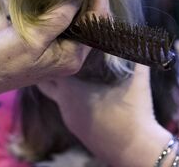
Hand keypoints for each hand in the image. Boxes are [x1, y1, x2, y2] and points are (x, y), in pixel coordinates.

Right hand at [0, 0, 90, 96]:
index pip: (97, 21)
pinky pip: (61, 22)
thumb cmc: (3, 60)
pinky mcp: (48, 45)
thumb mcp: (32, 37)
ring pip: (76, 19)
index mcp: (73, 56)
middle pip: (90, 19)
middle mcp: (71, 54)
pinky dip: (60, 6)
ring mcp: (60, 50)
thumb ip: (59, 16)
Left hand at [37, 0, 170, 166]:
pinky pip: (64, 104)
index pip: (51, 60)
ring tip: (68, 65)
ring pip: (53, 92)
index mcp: (71, 86)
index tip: (62, 35)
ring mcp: (67, 114)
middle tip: (58, 47)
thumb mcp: (135, 75)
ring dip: (59, 79)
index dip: (55, 47)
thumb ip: (129, 50)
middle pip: (43, 77)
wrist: (134, 148)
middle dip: (49, 62)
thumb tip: (129, 30)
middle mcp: (62, 101)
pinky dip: (68, 94)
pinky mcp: (74, 125)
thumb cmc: (134, 110)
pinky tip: (81, 89)